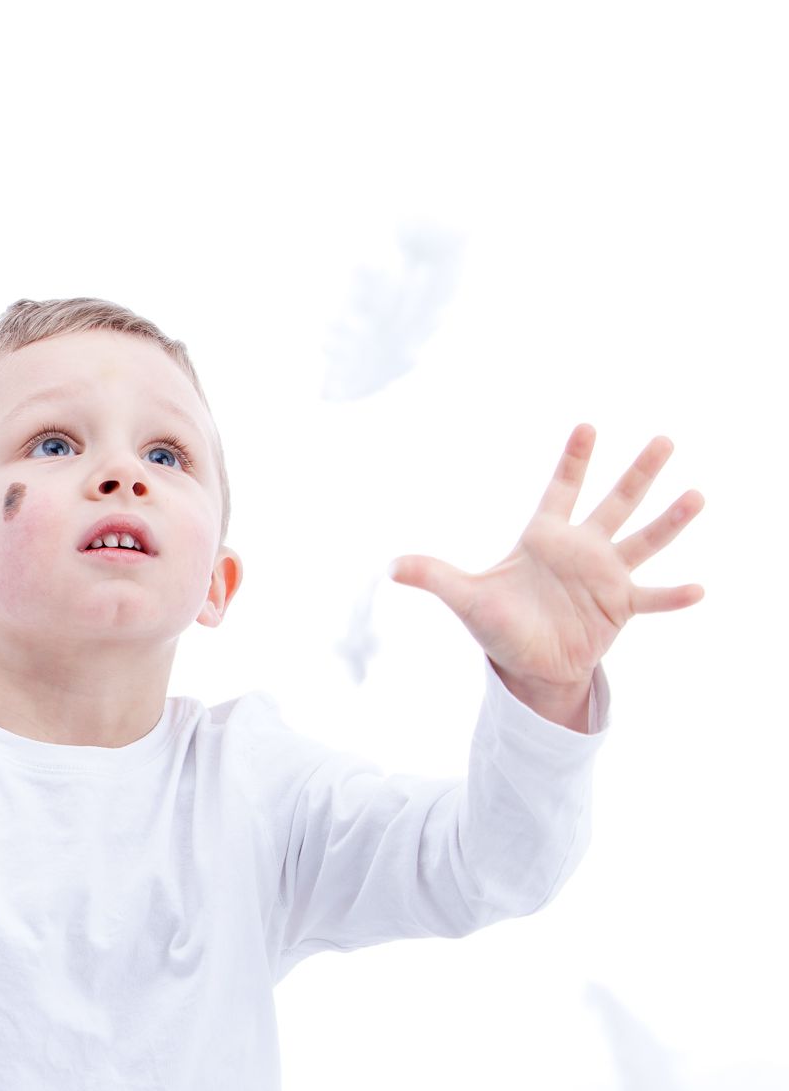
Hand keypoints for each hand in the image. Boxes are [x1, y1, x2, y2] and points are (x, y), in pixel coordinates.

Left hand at [390, 425, 703, 728]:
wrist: (528, 664)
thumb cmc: (499, 624)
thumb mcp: (465, 598)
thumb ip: (433, 576)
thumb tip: (390, 565)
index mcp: (545, 537)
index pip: (561, 490)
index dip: (573, 460)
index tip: (587, 425)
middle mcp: (583, 549)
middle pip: (616, 502)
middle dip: (638, 473)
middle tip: (665, 439)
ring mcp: (606, 576)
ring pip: (644, 540)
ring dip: (670, 521)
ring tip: (697, 496)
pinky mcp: (620, 608)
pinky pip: (653, 598)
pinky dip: (674, 596)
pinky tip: (701, 589)